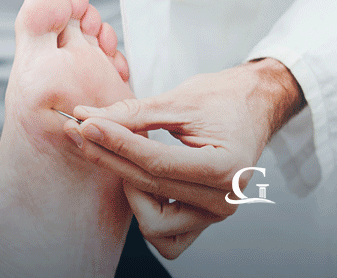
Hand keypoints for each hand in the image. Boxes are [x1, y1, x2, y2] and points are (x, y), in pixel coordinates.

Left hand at [67, 58, 305, 258]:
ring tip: (123, 155)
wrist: (254, 106)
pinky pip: (165, 236)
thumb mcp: (179, 99)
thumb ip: (133, 114)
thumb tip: (87, 119)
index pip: (157, 162)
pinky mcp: (202, 220)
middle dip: (110, 158)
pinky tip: (138, 179)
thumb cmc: (223, 99)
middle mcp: (225, 199)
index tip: (86, 125)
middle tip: (82, 131)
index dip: (117, 143)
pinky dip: (146, 212)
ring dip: (130, 191)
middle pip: (150, 187)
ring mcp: (214, 214)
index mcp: (228, 167)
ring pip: (153, 223)